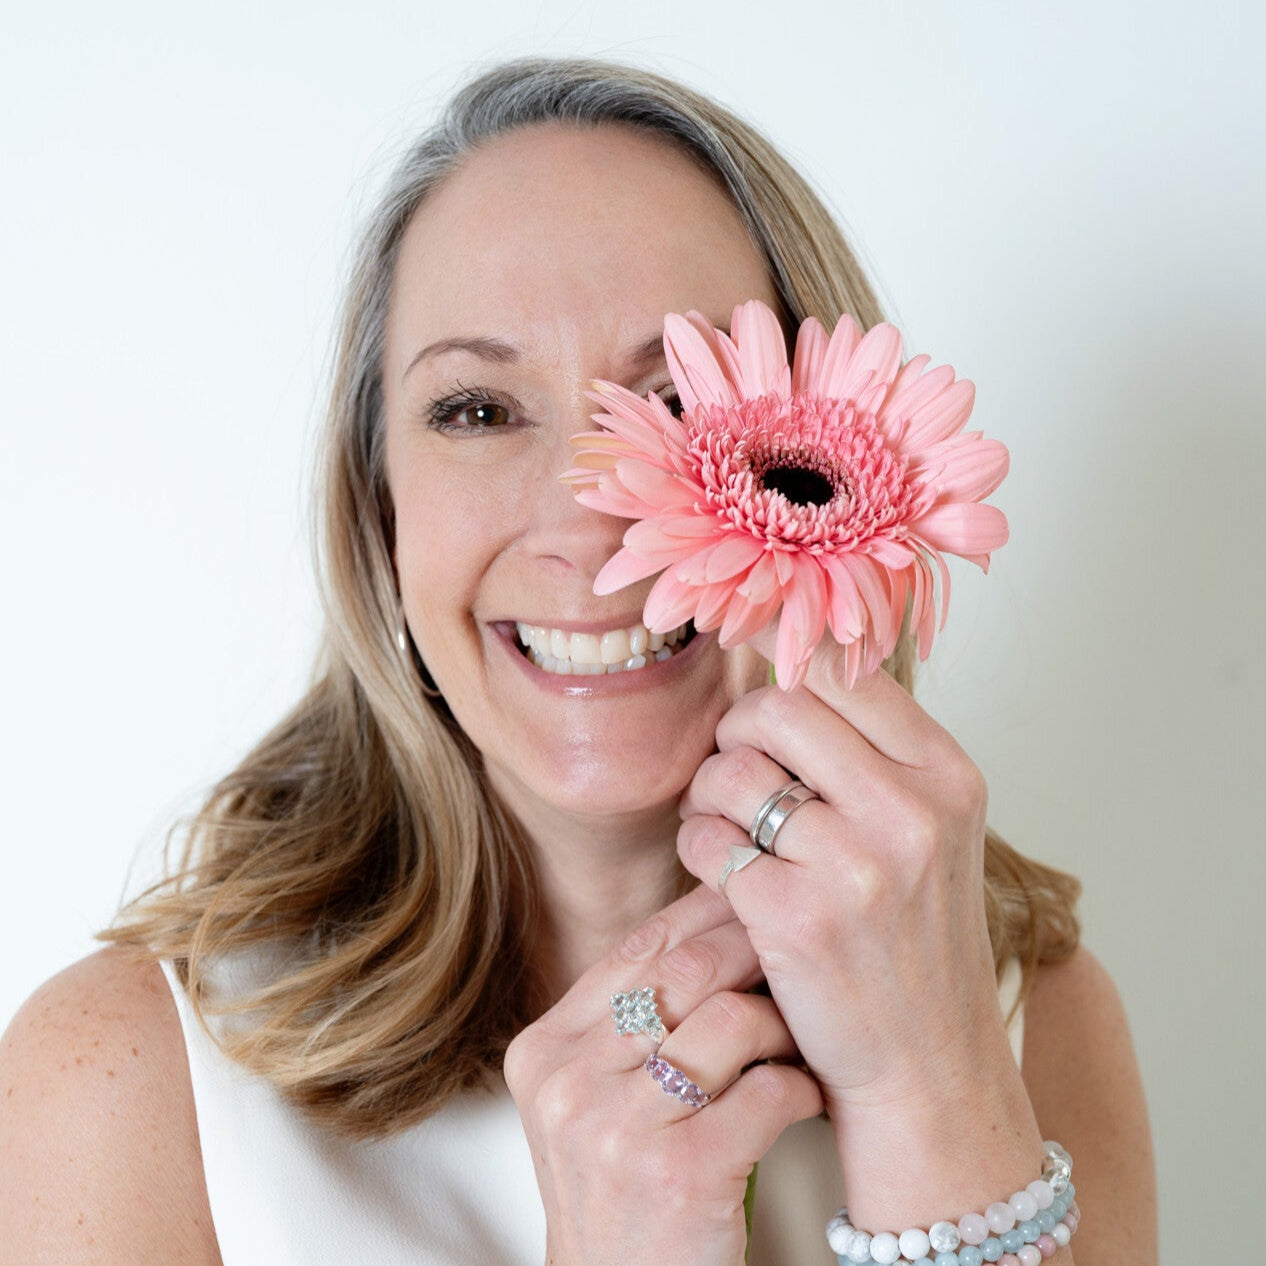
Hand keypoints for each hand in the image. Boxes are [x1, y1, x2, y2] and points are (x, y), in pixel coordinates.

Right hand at [503, 885, 822, 1265]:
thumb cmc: (624, 1190)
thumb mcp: (595, 1098)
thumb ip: (629, 1017)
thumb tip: (717, 914)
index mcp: (545, 1050)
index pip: (639, 946)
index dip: (709, 912)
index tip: (759, 898)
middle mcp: (569, 1082)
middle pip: (686, 971)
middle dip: (757, 952)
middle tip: (801, 954)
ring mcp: (618, 1130)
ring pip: (730, 1020)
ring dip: (782, 1024)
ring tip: (800, 1038)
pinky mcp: (679, 1175)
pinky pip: (766, 1093)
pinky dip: (799, 1088)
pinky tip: (803, 1096)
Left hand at [677, 627, 1012, 1124]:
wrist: (930, 1068)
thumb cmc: (916, 939)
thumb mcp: (929, 829)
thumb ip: (871, 752)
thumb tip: (782, 664)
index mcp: (947, 775)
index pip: (845, 670)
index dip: (778, 645)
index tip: (740, 635)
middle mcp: (911, 811)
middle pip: (778, 707)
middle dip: (737, 730)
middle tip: (737, 763)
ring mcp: (855, 866)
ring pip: (733, 772)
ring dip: (710, 793)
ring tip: (728, 825)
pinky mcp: (796, 918)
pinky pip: (707, 840)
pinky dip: (699, 849)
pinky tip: (725, 875)